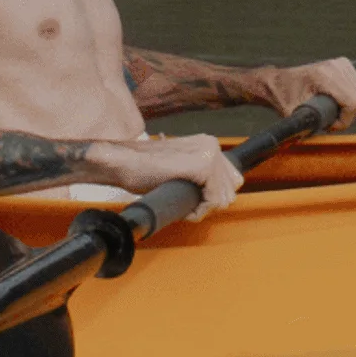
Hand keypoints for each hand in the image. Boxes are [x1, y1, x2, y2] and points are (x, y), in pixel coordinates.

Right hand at [87, 134, 244, 214]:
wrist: (123, 163)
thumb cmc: (144, 169)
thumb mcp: (181, 170)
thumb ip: (203, 179)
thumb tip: (224, 197)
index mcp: (208, 145)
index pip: (232, 181)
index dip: (212, 197)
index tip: (192, 199)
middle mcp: (212, 145)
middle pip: (231, 191)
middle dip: (209, 204)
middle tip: (186, 203)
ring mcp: (209, 154)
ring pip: (224, 198)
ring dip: (203, 209)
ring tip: (183, 204)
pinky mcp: (202, 166)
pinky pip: (213, 201)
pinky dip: (198, 211)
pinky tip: (183, 207)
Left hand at [260, 57, 355, 129]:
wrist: (278, 82)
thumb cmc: (284, 96)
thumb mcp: (294, 114)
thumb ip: (309, 124)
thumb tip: (320, 137)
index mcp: (324, 77)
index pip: (354, 103)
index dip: (345, 121)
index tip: (330, 125)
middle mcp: (335, 67)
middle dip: (348, 116)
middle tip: (330, 120)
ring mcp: (341, 64)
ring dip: (350, 108)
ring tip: (331, 110)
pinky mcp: (343, 65)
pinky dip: (351, 98)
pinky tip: (336, 101)